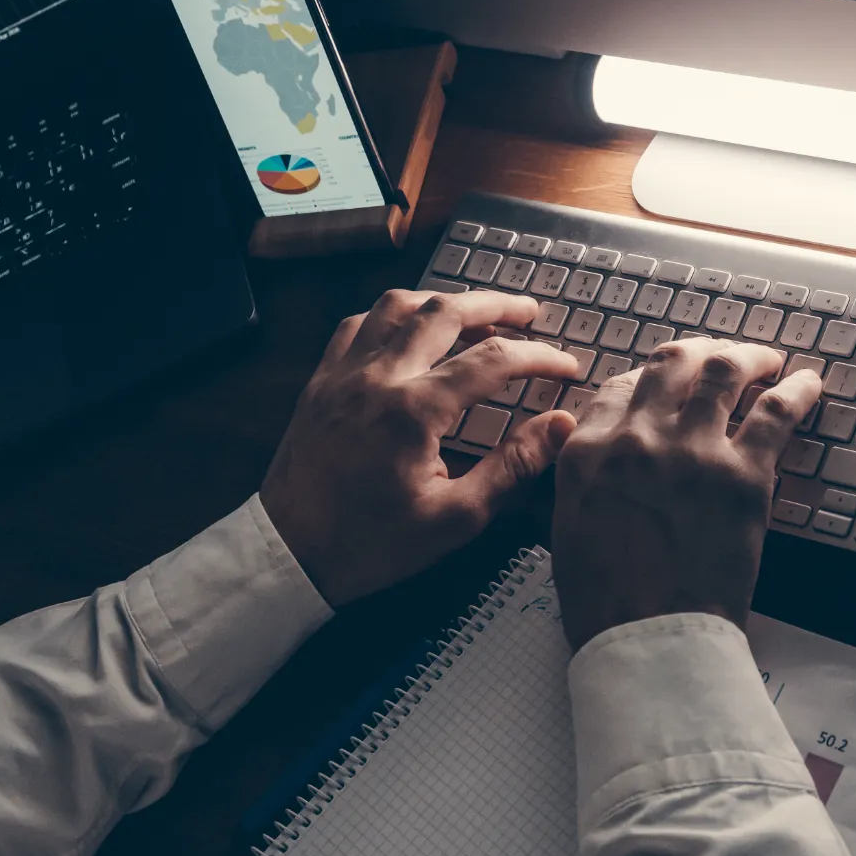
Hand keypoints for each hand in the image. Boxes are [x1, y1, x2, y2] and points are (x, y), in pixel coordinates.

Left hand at [260, 290, 580, 606]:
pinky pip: (357, 324)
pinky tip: (410, 329)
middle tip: (529, 312)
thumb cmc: (371, 545)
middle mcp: (378, 376)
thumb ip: (512, 467)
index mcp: (414, 410)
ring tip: (474, 313)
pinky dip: (393, 315)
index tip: (566, 366)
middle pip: (445, 311)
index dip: (539, 357)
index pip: (494, 361)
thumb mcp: (455, 518)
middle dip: (496, 305)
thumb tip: (560, 426)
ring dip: (442, 301)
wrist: (288, 554)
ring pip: (397, 305)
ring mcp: (343, 373)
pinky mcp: (320, 380)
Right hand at [550, 339, 822, 648]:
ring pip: (725, 372)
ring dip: (749, 356)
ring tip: (766, 358)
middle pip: (674, 363)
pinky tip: (808, 383)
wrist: (651, 640)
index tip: (670, 379)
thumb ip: (582, 476)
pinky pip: (776, 413)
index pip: (623, 386)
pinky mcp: (744, 476)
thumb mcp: (568, 526)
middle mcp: (639, 438)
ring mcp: (695, 452)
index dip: (652, 375)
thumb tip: (597, 448)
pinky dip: (796, 391)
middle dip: (701, 351)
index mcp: (589, 451)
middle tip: (722, 354)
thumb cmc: (607, 601)